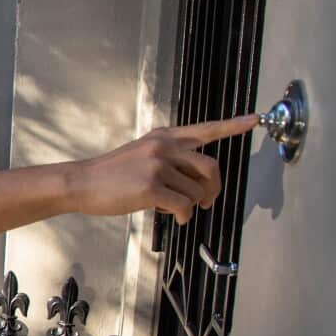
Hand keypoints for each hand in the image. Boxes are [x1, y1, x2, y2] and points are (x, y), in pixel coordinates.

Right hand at [70, 115, 257, 223]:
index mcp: (163, 137)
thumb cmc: (109, 175)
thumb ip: (167, 158)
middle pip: (211, 167)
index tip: (254, 119)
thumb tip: (193, 182)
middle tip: (206, 201)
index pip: (204, 129)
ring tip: (172, 208)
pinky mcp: (151, 186)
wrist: (81, 183)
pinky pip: (183, 206)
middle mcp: (163, 147)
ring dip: (190, 206)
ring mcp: (157, 165)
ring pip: (196, 192)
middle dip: (214, 189)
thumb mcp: (140, 155)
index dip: (232, 125)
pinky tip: (171, 217)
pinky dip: (182, 216)